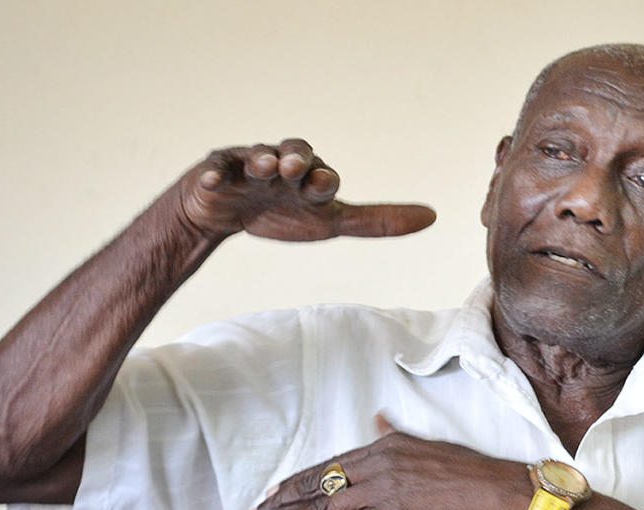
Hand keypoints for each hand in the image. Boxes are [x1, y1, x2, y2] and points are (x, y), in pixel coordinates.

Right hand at [177, 139, 435, 240]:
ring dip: (262, 159)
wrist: (225, 210)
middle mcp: (282, 164)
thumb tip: (433, 217)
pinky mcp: (215, 172)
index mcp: (310, 176)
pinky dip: (211, 176)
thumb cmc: (284, 212)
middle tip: (295, 168)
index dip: (324, 179)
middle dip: (296, 159)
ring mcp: (247, 166)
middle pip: (293, 153)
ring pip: (256, 156)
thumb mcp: (331, 222)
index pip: (322, 172)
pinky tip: (210, 183)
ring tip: (264, 166)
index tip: (326, 186)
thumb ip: (378, 221)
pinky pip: (212, 169)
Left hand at [247, 416, 533, 509]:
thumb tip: (377, 420)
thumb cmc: (472, 474)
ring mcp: (384, 493)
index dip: (296, 480)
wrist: (502, 494)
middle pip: (318, 485)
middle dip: (282, 503)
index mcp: (386, 447)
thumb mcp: (428, 446)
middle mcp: (379, 466)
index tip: (273, 493)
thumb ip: (396, 436)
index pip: (329, 464)